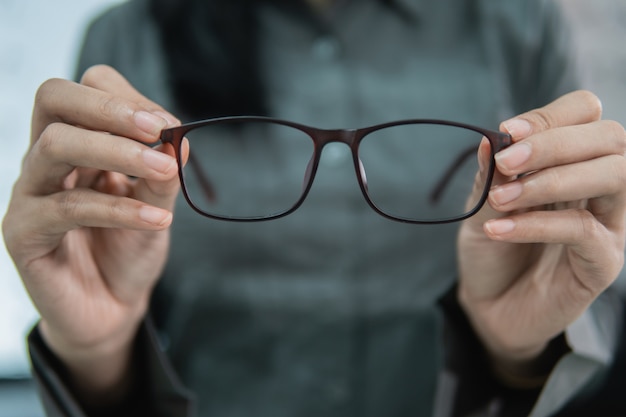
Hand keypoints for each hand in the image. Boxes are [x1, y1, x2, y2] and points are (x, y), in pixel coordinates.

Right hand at [2, 65, 180, 403]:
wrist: (110, 308)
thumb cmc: (128, 251)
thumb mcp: (156, 206)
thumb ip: (163, 173)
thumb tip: (179, 137)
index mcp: (77, 144)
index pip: (84, 91)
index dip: (127, 98)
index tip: (168, 125)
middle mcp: (46, 161)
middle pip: (54, 98)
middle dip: (111, 108)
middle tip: (159, 129)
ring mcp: (29, 194)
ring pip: (56, 145)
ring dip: (120, 152)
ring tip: (166, 170)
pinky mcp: (23, 233)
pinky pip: (69, 208)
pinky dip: (121, 209)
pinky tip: (158, 220)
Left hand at [457, 90, 625, 382]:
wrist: (490, 303)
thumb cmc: (492, 247)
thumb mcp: (482, 204)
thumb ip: (491, 174)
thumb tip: (490, 137)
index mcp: (572, 161)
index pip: (586, 115)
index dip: (550, 117)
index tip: (507, 132)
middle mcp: (600, 186)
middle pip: (610, 139)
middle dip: (553, 143)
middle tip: (505, 163)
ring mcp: (609, 223)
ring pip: (614, 177)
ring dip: (552, 180)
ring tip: (502, 197)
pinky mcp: (604, 262)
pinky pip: (583, 230)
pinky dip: (536, 224)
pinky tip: (499, 228)